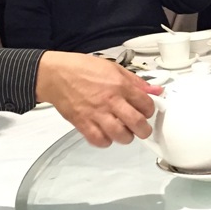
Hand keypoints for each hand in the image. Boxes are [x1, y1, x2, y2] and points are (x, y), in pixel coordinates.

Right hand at [35, 52, 160, 146]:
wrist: (55, 74)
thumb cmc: (81, 69)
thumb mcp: (113, 68)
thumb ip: (136, 82)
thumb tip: (155, 90)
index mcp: (120, 85)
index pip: (146, 104)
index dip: (149, 110)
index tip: (146, 111)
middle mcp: (110, 101)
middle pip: (137, 123)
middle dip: (144, 130)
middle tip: (142, 129)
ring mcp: (96, 113)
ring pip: (120, 135)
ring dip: (126, 137)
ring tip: (124, 132)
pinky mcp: (82, 123)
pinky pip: (99, 140)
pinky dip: (105, 141)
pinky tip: (106, 134)